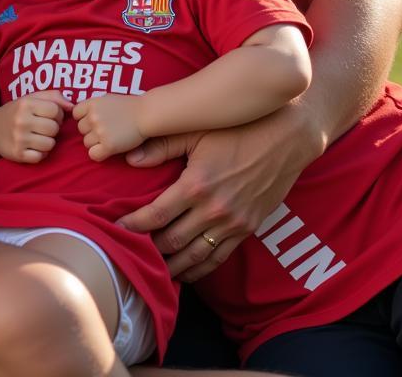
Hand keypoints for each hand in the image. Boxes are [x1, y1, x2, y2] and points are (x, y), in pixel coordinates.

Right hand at [0, 91, 71, 163]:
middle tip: (43, 127)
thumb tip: (72, 106)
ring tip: (38, 136)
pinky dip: (40, 153)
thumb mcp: (32, 98)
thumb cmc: (18, 112)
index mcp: (26, 104)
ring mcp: (19, 139)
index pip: (55, 110)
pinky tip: (33, 147)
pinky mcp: (18, 154)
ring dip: (48, 141)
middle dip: (52, 128)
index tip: (48, 115)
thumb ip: (54, 97)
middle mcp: (21, 121)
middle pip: (54, 128)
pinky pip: (41, 157)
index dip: (56, 114)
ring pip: (50, 144)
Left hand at [73, 93, 143, 159]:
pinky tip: (109, 149)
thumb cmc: (129, 106)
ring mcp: (100, 131)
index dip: (85, 118)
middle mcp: (93, 116)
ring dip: (96, 143)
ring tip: (111, 138)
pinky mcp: (108, 145)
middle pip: (81, 130)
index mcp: (92, 103)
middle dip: (91, 131)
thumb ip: (94, 106)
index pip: (76, 114)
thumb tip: (80, 114)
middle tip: (107, 130)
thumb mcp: (108, 99)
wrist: (146, 114)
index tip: (96, 120)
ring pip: (86, 143)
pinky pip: (93, 155)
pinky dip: (99, 154)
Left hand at [116, 104, 323, 280]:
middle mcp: (214, 209)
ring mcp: (233, 223)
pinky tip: (184, 272)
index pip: (156, 215)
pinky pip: (219, 257)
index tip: (116, 230)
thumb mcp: (195, 130)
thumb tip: (129, 158)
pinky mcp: (248, 229)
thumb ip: (161, 146)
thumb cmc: (237, 129)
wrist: (285, 138)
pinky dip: (199, 269)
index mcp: (197, 184)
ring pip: (195, 256)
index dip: (133, 225)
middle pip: (172, 241)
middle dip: (148, 249)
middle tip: (127, 251)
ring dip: (171, 266)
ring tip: (150, 270)